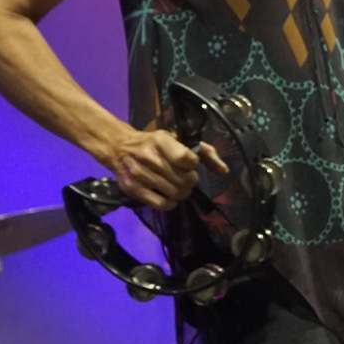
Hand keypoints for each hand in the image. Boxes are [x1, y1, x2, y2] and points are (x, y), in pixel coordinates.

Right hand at [96, 124, 224, 208]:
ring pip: (176, 193)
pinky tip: (168, 196)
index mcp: (161, 141)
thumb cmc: (153, 144)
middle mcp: (150, 157)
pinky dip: (170, 203)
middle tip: (185, 178)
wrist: (119, 148)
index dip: (193, 165)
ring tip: (177, 186)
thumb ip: (204, 152)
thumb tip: (224, 170)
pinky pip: (162, 204)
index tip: (188, 163)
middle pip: (185, 180)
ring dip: (181, 192)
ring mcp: (141, 174)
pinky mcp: (134, 189)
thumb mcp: (176, 139)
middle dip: (190, 181)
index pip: (188, 159)